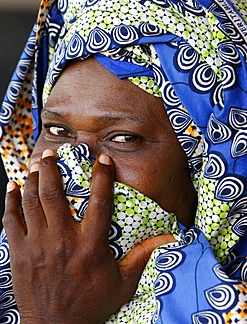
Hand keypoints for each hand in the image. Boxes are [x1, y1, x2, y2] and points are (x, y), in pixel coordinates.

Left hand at [3, 149, 174, 323]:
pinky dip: (10, 201)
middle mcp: (63, 240)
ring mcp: (38, 245)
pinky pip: (11, 220)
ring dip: (33, 179)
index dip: (101, 176)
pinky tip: (12, 187)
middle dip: (51, 168)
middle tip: (52, 153)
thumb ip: (143, 256)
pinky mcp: (20, 252)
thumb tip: (169, 238)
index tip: (102, 159)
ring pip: (32, 201)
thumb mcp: (123, 282)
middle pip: (54, 194)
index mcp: (91, 245)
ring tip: (36, 164)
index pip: (99, 201)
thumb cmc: (92, 304)